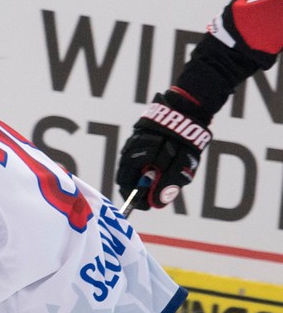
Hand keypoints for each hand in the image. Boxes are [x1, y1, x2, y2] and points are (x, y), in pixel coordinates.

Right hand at [116, 90, 212, 209]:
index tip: (148, 204)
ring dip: (150, 173)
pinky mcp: (140, 137)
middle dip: (145, 185)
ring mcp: (133, 143)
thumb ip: (167, 184)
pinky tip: (167, 157)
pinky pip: (142, 156)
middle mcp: (129, 151)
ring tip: (169, 166)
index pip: (126, 186)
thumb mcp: (179, 164)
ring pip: (137, 167)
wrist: (186, 108)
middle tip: (162, 186)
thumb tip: (156, 203)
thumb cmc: (182, 137)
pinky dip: (152, 162)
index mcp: (134, 159)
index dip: (136, 199)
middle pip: (129, 178)